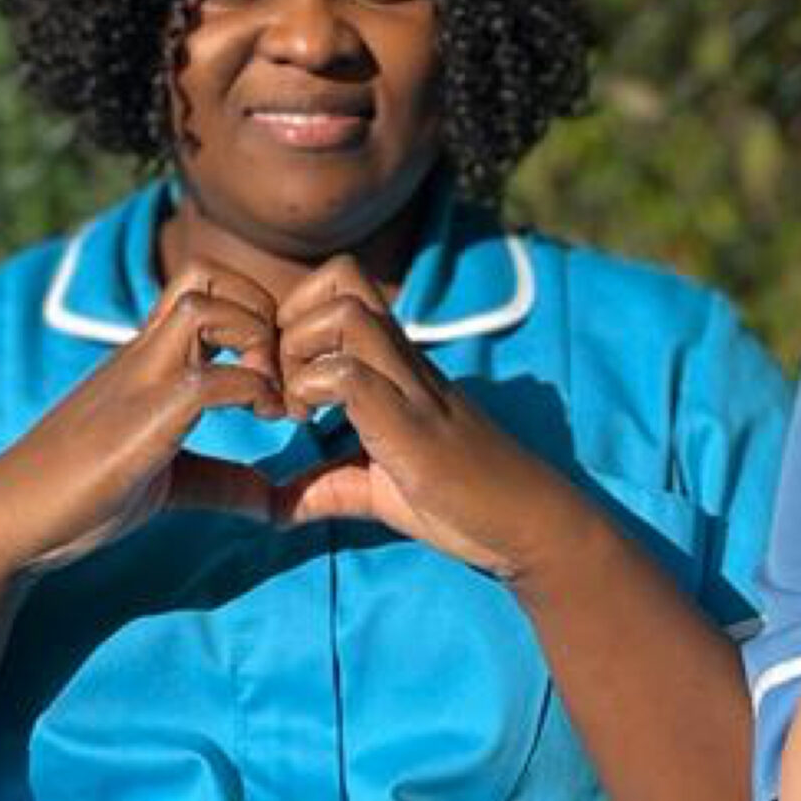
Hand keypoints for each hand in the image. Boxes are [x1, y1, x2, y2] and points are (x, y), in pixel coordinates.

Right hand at [0, 265, 286, 576]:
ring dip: (257, 339)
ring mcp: (137, 381)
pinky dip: (250, 390)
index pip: (204, 287)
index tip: (284, 371)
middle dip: (263, 309)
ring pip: (203, 305)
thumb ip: (221, 480)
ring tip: (275, 396)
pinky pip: (205, 379)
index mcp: (148, 359)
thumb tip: (272, 501)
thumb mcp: (169, 483)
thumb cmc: (81, 497)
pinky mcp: (138, 421)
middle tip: (285, 372)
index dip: (258, 310)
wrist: (12, 521)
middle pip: (205, 274)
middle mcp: (142, 354)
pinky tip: (264, 420)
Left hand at [272, 257, 592, 580]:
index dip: (290, 320)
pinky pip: (352, 374)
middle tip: (278, 384)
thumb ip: (325, 487)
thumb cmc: (461, 501)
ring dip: (299, 350)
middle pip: (340, 276)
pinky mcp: (412, 424)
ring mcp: (411, 386)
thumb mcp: (375, 490)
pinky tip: (310, 428)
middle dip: (288, 320)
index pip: (339, 288)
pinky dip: (314, 390)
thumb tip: (271, 508)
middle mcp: (403, 360)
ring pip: (344, 311)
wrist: (529, 524)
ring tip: (295, 407)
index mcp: (394, 364)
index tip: (276, 381)